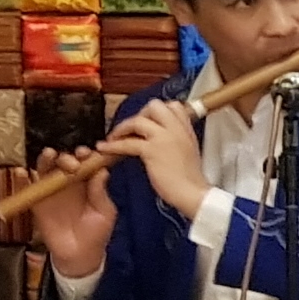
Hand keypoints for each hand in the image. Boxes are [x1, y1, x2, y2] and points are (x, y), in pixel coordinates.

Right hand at [27, 148, 118, 278]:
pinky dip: (22, 179)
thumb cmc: (96, 233)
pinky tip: (22, 172)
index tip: (86, 154)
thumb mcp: (105, 212)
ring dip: (46, 160)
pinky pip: (28, 188)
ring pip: (45, 169)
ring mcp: (51, 191)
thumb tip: (102, 171)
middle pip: (63, 162)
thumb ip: (100, 192)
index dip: (84, 155)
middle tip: (72, 163)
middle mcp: (68, 183)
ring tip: (49, 155)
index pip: (84, 163)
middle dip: (67, 157)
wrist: (81, 255)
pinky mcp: (37, 202)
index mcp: (86, 183)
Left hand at [97, 99, 207, 220]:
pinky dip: (113, 145)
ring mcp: (164, 138)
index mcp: (186, 130)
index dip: (158, 111)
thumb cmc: (191, 179)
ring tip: (114, 137)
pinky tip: (104, 149)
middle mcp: (177, 130)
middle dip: (139, 114)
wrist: (194, 194)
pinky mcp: (152, 150)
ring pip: (138, 120)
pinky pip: (127, 142)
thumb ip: (177, 138)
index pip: (173, 106)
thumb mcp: (190, 151)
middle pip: (154, 106)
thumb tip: (161, 134)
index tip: (150, 121)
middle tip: (132, 128)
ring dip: (122, 128)